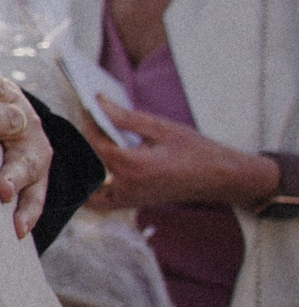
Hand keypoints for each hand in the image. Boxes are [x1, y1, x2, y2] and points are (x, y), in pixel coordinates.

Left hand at [0, 11, 47, 237]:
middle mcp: (22, 122)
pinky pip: (36, 199)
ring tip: (1, 190)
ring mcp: (32, 154)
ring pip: (26, 163)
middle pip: (11, 121)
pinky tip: (16, 228)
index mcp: (3, 94)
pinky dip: (28, 212)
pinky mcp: (37, 182)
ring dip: (14, 175)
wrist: (17, 133)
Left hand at [82, 99, 279, 212]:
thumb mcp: (161, 128)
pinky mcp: (132, 204)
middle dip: (86, 140)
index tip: (86, 106)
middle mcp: (127, 187)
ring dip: (86, 164)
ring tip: (92, 142)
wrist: (221, 178)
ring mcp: (128, 199)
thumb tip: (98, 102)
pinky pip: (101, 200)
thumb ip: (125, 117)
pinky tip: (96, 166)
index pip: (95, 142)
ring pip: (91, 184)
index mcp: (133, 166)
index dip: (88, 122)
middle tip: (90, 120)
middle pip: (89, 161)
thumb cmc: (196, 151)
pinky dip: (92, 186)